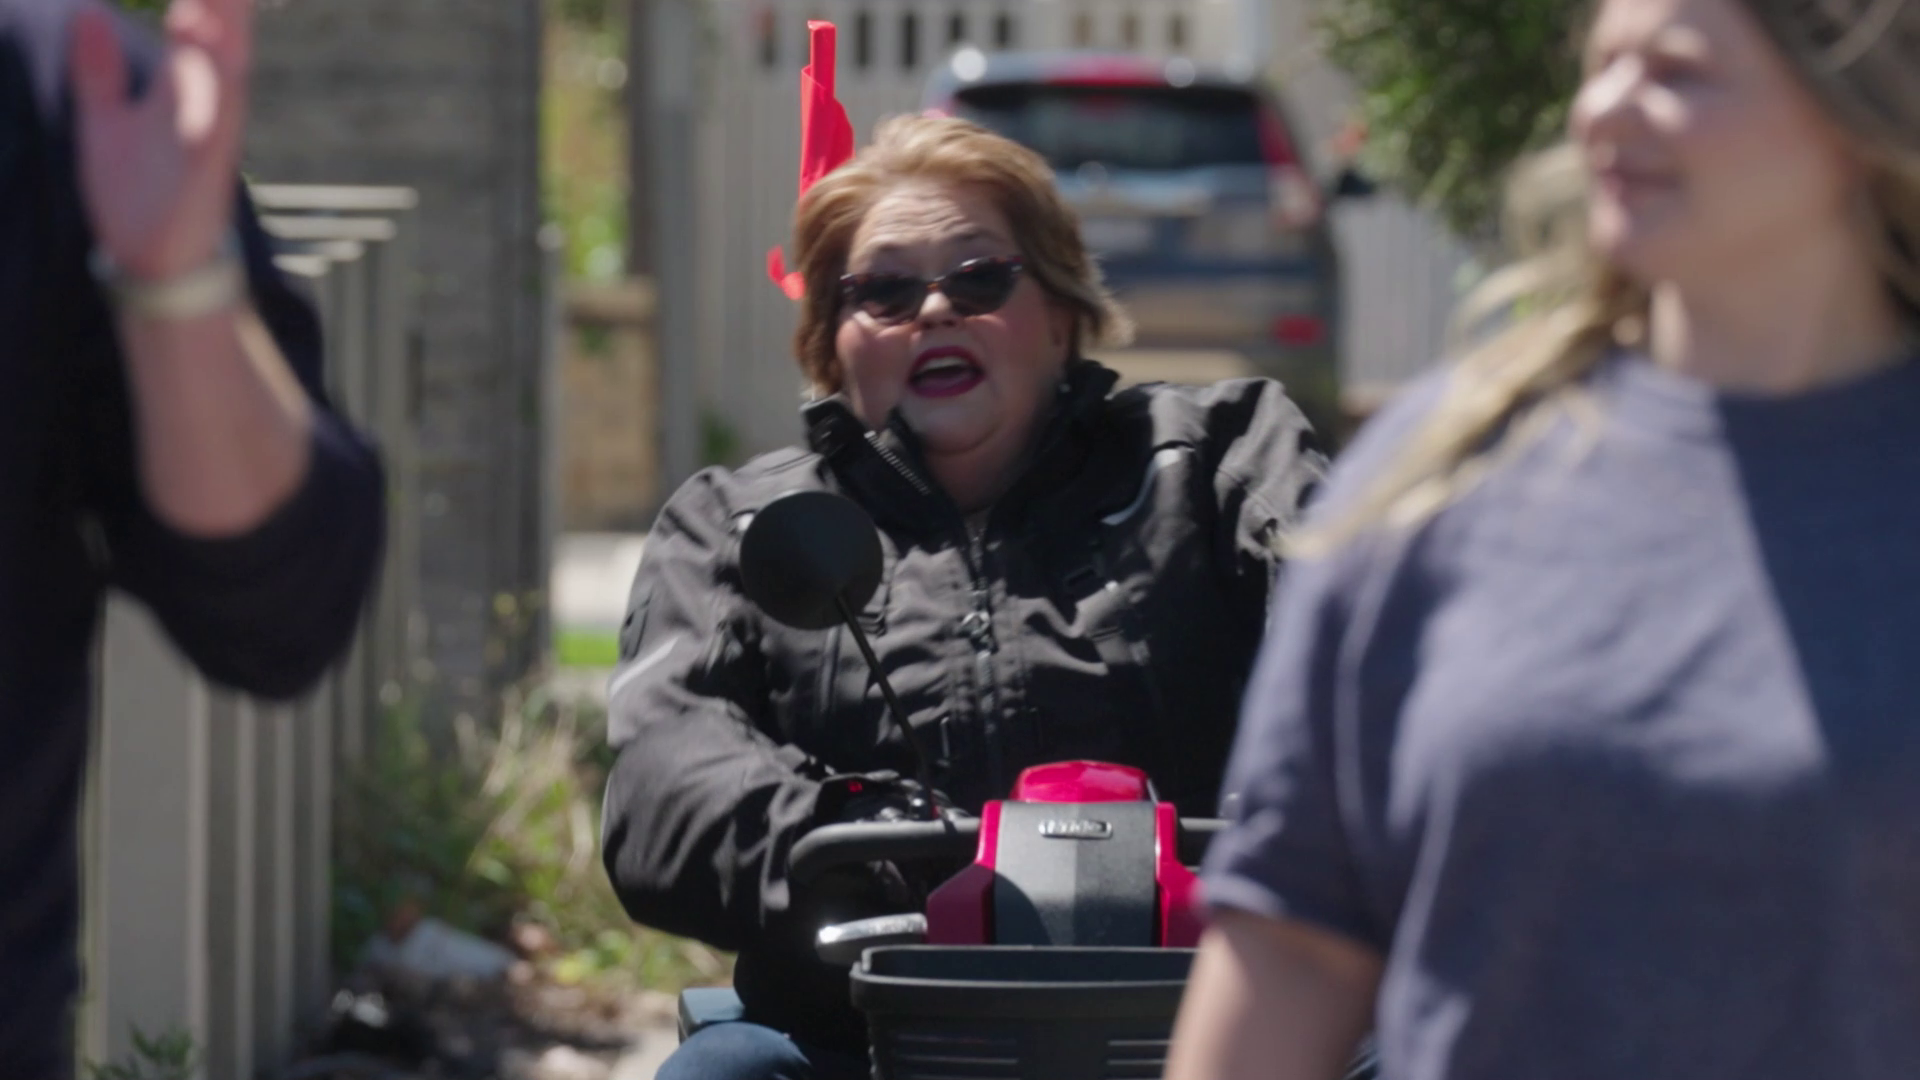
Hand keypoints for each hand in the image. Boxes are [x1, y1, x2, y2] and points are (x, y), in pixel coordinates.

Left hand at [71, 0, 251, 281]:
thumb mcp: (102, 122)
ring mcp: (210, 128)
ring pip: (228, 61)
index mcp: (179, 85)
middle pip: (218, 25)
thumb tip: (85, 12)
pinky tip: (218, 49)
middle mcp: (202, 98)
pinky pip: (219, 117)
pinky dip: (221, 83)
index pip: (192, 14)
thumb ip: (97, 72)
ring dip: (231, 21)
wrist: (147, 263)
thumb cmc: (133, 196)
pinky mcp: (207, 163)